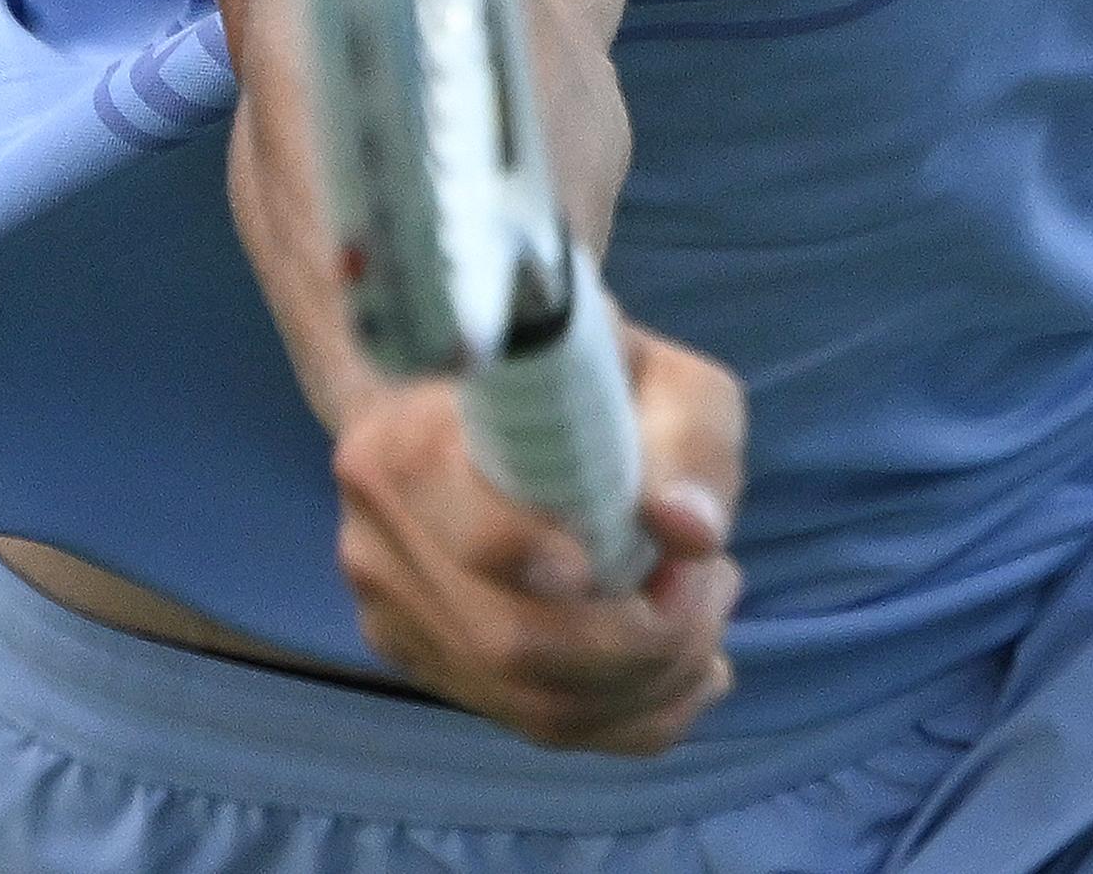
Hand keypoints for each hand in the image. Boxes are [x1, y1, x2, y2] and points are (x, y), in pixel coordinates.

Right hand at [333, 310, 744, 751]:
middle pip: (513, 645)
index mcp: (411, 440)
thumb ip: (686, 438)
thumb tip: (691, 532)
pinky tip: (682, 674)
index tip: (669, 561)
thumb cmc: (579, 373)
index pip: (480, 540)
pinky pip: (532, 722)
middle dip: (645, 643)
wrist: (487, 391)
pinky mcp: (421, 660)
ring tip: (705, 618)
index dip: (581, 574)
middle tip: (715, 585)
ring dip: (647, 685)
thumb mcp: (655, 370)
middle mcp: (377, 538)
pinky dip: (627, 715)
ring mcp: (390, 612)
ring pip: (529, 705)